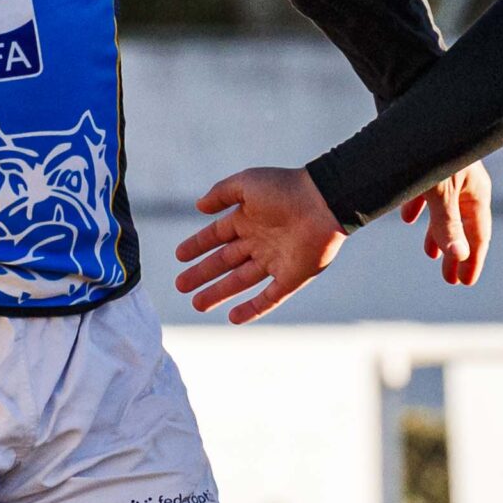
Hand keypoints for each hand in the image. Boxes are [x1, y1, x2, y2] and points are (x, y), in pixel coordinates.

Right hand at [173, 166, 344, 323]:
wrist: (323, 203)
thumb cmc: (285, 189)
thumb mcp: (246, 183)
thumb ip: (221, 193)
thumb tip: (198, 206)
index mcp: (248, 218)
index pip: (217, 235)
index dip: (197, 245)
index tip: (179, 256)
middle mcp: (259, 241)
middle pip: (225, 262)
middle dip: (202, 274)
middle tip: (180, 286)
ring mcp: (275, 260)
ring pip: (241, 281)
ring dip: (219, 293)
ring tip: (197, 305)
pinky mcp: (291, 277)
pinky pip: (268, 297)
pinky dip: (252, 309)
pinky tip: (232, 318)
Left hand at [401, 160, 492, 285]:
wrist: (419, 104)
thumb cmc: (434, 149)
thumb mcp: (441, 191)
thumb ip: (448, 222)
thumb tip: (459, 256)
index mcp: (476, 192)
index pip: (479, 235)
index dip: (473, 260)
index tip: (466, 282)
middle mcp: (464, 184)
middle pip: (462, 226)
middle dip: (455, 252)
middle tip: (450, 279)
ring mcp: (447, 174)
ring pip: (443, 211)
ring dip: (437, 234)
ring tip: (430, 254)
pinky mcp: (426, 165)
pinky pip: (425, 193)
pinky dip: (419, 210)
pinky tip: (408, 218)